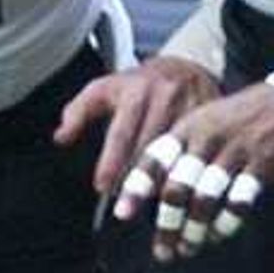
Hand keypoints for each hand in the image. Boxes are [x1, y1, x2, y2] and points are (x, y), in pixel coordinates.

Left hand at [53, 54, 218, 207]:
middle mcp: (164, 96)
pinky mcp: (212, 116)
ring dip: (164, 181)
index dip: (111, 162)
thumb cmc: (138, 85)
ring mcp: (192, 105)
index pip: (121, 132)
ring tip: (152, 207)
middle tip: (126, 208)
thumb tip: (61, 137)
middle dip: (137, 180)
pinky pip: (201, 149)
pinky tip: (182, 193)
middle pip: (150, 147)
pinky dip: (191, 173)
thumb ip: (78, 112)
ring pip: (178, 151)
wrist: (185, 64)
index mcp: (135, 91)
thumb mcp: (104, 88)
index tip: (102, 187)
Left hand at [110, 83, 273, 261]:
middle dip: (166, 224)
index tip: (122, 214)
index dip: (137, 188)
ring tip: (186, 249)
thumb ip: (176, 153)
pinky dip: (225, 223)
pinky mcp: (261, 165)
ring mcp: (234, 152)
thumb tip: (148, 192)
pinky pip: (238, 201)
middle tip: (161, 250)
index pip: (154, 160)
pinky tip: (217, 235)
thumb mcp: (199, 122)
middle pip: (176, 188)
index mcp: (186, 128)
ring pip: (205, 199)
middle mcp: (206, 140)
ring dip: (194, 230)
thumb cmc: (232, 119)